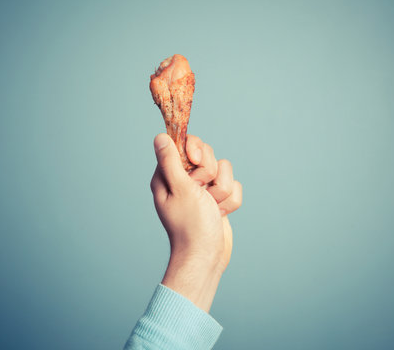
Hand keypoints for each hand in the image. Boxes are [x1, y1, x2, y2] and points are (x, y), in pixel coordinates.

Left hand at [150, 133, 241, 311]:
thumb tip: (160, 137)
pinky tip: (219, 214)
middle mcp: (185, 179)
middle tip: (202, 192)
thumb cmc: (190, 225)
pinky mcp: (218, 199)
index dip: (196, 150)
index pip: (185, 143)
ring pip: (225, 170)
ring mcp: (203, 189)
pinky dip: (230, 202)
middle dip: (211, 175)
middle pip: (208, 154)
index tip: (197, 163)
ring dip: (222, 191)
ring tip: (212, 207)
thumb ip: (170, 161)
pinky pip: (234, 186)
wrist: (206, 256)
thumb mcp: (179, 189)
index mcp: (169, 175)